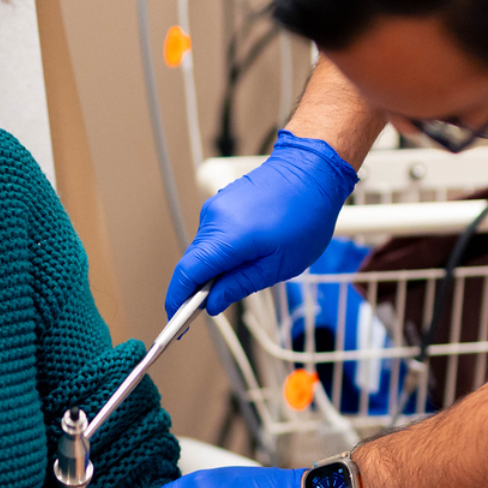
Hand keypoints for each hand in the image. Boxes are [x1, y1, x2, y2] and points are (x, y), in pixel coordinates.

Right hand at [167, 131, 358, 316]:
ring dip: (214, 269)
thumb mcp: (279, 264)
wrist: (312, 169)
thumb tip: (212, 304)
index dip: (177, 299)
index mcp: (227, 236)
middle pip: (193, 263)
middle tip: (215, 308)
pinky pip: (212, 235)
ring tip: (245, 275)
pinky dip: (220, 252)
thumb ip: (240, 285)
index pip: (187, 273)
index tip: (175, 318)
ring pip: (203, 250)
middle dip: (198, 289)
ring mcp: (216, 208)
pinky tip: (246, 255)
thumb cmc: (305, 215)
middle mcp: (214, 219)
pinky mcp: (221, 203)